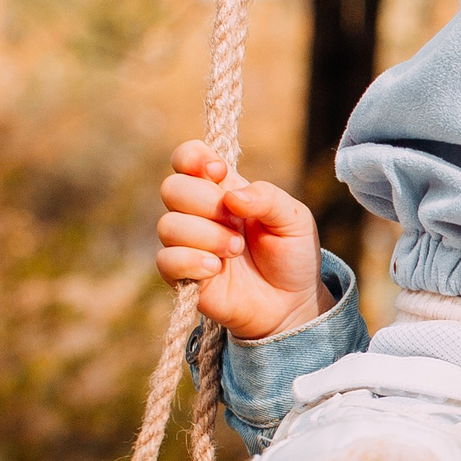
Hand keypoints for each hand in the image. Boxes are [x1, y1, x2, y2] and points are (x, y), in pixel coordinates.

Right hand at [155, 141, 322, 340]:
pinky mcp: (184, 276)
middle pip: (172, 188)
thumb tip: (231, 197)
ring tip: (236, 250)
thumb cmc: (291, 255)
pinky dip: (191, 261)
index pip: (187, 158)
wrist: (292, 303)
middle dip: (205, 202)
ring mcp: (188, 244)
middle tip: (237, 223)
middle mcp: (199, 213)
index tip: (219, 172)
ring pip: (168, 225)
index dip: (192, 157)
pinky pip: (166, 261)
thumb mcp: (294, 219)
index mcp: (223, 190)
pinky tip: (216, 268)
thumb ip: (267, 198)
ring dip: (206, 235)